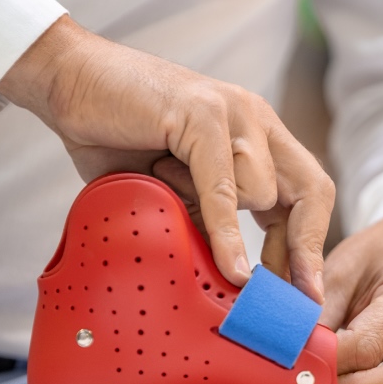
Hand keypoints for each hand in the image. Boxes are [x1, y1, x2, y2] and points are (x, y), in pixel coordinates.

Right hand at [0, 15, 332, 299]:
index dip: (310, 245)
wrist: (70, 81)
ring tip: (164, 182)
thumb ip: (206, 218)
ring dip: (217, 214)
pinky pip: (226, 188)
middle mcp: (255, 120)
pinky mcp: (204, 114)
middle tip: (291, 301)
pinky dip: (228, 234)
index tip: (302, 295)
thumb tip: (232, 277)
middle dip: (304, 251)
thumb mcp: (174, 190)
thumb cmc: (117, 135)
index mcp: (256, 136)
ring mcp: (234, 113)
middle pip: (312, 191)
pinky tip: (232, 269)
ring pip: (263, 193)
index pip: (309, 194)